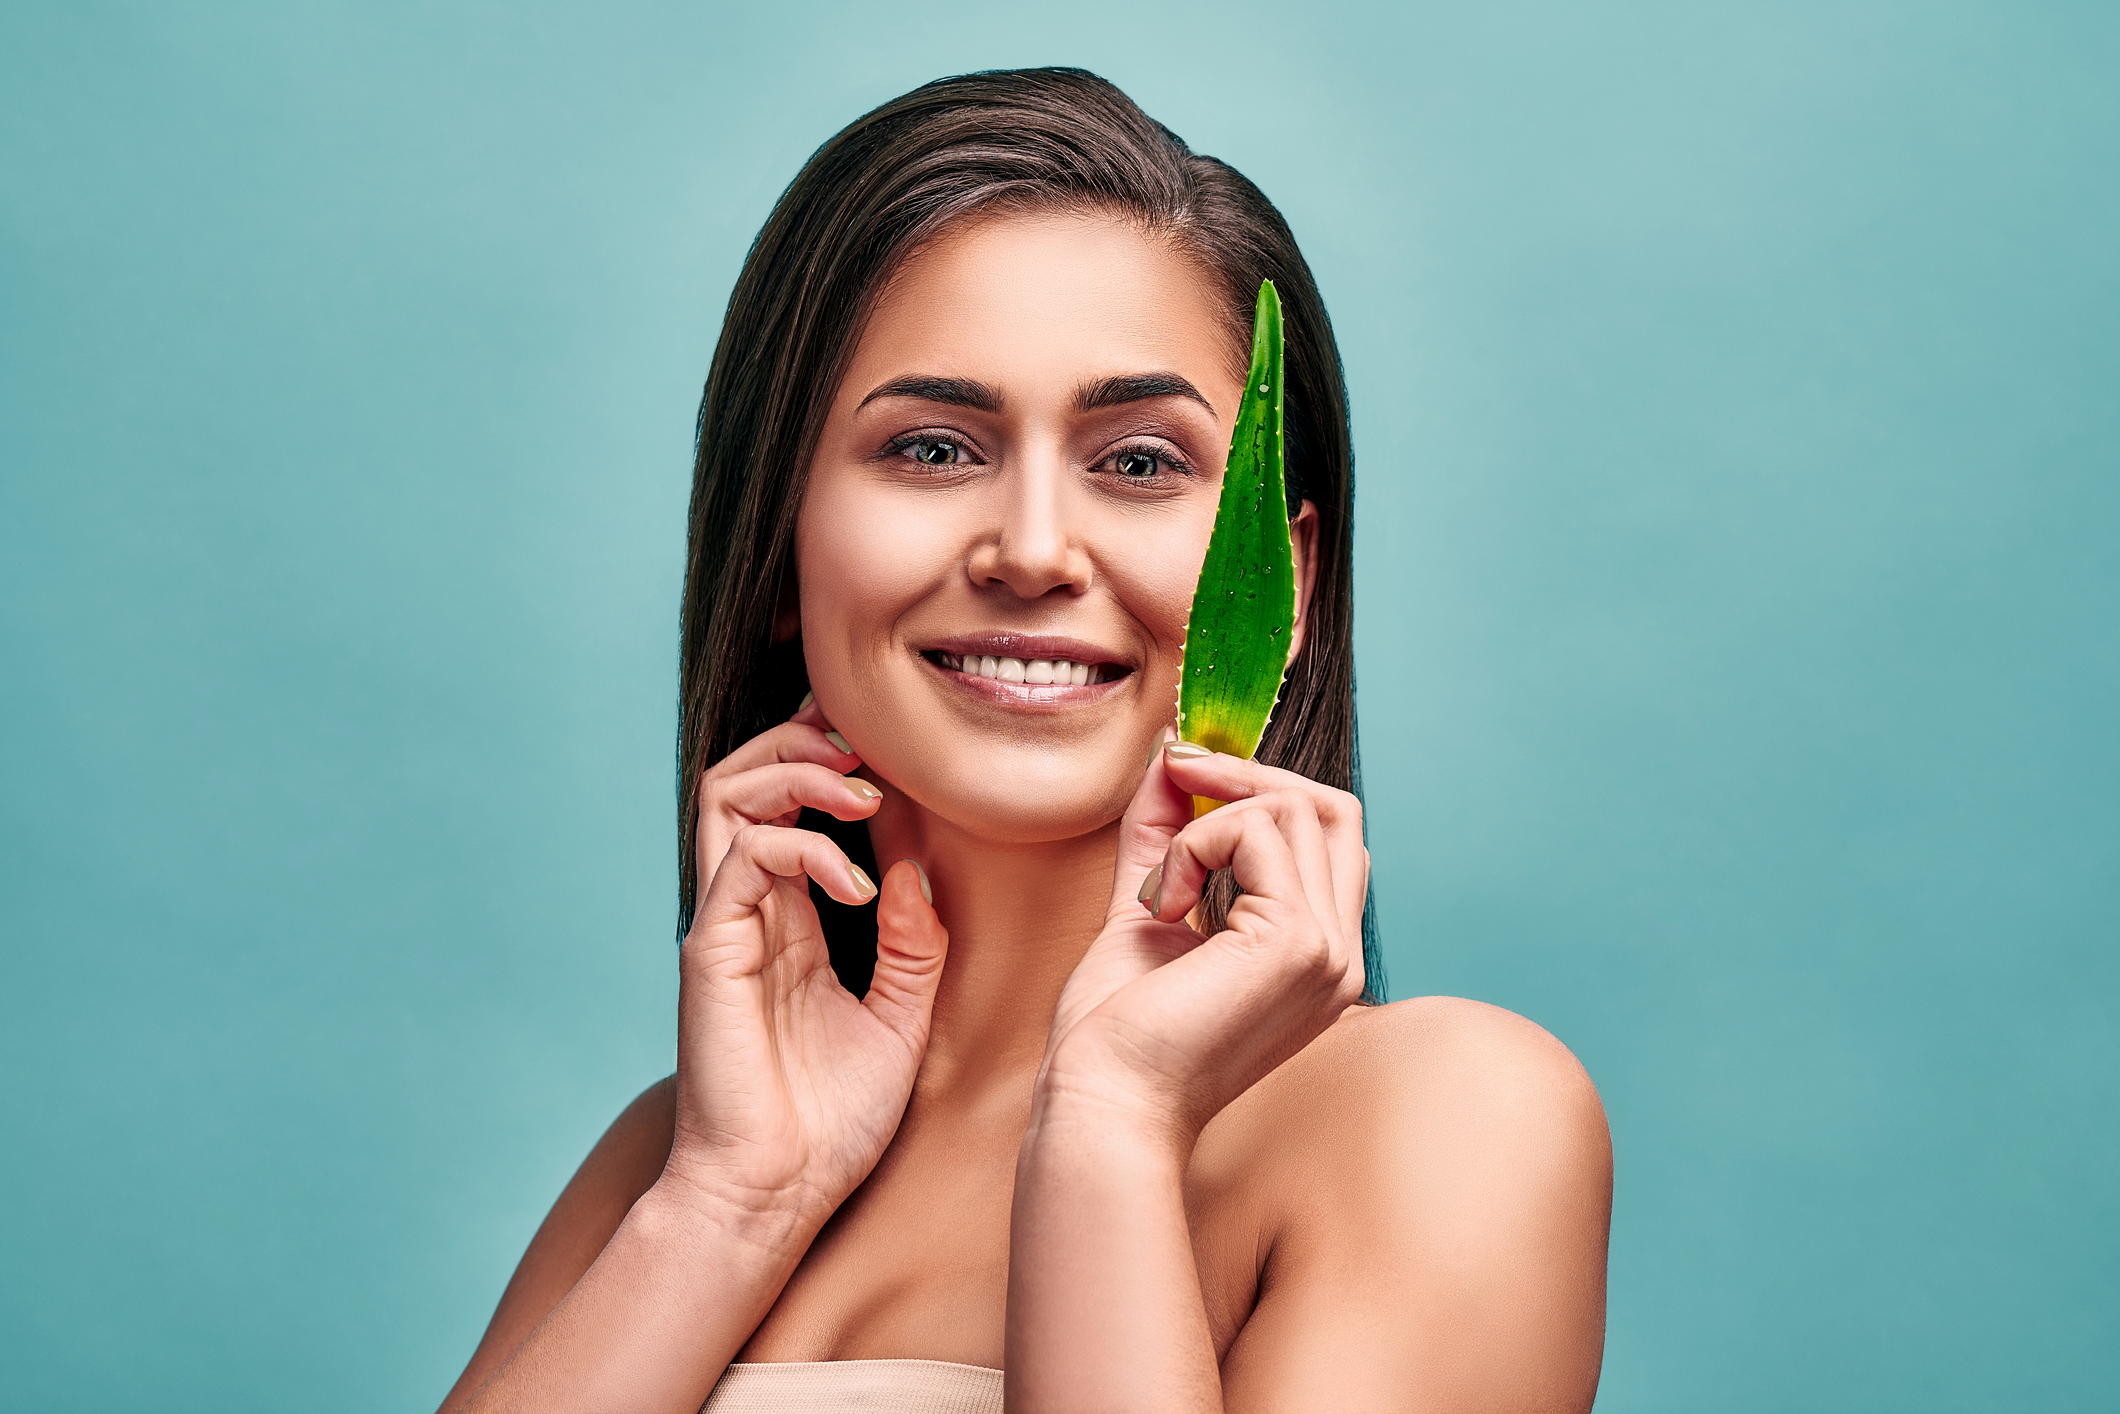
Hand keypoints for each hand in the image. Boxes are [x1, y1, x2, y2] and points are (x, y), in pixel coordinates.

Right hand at [662, 698, 948, 1230]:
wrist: (777, 1195)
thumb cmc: (832, 1122)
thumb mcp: (900, 1020)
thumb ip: (911, 945)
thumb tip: (915, 870)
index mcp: (787, 921)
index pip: (785, 806)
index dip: (823, 761)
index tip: (884, 754)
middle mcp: (748, 910)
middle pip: (743, 779)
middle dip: (802, 742)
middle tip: (867, 755)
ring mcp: (725, 924)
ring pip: (728, 796)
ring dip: (799, 772)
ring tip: (862, 796)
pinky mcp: (712, 948)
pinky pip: (748, 857)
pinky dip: (807, 848)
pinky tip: (857, 885)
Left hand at [1033, 734, 1368, 1150]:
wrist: (1103, 1103)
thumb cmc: (1117, 1032)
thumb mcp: (1148, 905)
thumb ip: (1166, 834)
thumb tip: (1170, 757)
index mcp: (1319, 957)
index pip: (1330, 838)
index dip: (1263, 791)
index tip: (1186, 774)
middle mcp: (1342, 956)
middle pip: (1332, 809)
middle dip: (1247, 777)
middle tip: (1175, 774)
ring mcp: (1330, 951)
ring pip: (1294, 808)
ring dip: (1204, 824)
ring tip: (1157, 890)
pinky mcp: (1297, 943)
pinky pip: (1256, 832)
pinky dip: (1193, 845)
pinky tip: (1160, 905)